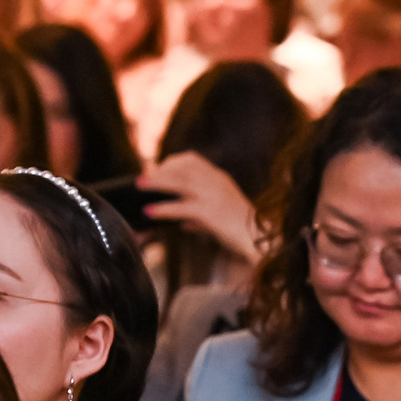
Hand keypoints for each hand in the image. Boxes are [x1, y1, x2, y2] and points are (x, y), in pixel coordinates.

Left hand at [140, 151, 265, 264]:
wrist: (260, 240)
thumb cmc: (244, 231)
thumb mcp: (222, 218)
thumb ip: (202, 217)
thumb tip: (183, 223)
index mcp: (220, 179)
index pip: (193, 160)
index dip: (172, 162)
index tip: (159, 167)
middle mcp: (216, 183)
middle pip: (182, 168)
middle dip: (160, 171)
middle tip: (142, 178)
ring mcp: (213, 196)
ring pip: (179, 183)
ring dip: (156, 183)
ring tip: (139, 186)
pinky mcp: (210, 212)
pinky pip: (181, 207)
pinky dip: (163, 209)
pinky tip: (150, 212)